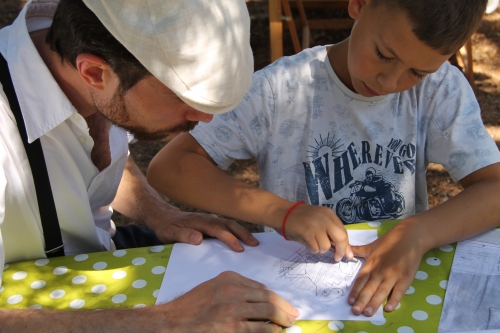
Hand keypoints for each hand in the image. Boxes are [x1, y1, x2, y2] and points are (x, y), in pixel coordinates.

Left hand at [148, 207, 258, 251]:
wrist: (164, 217)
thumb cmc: (167, 227)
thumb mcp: (169, 233)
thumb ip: (183, 236)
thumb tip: (199, 238)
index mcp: (199, 221)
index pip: (217, 230)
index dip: (229, 239)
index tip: (239, 248)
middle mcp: (208, 218)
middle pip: (229, 224)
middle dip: (242, 234)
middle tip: (255, 245)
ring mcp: (211, 219)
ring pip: (230, 224)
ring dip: (242, 232)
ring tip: (254, 243)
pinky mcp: (212, 223)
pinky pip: (227, 226)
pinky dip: (237, 232)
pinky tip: (244, 240)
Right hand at [155, 271, 299, 331]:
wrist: (172, 322)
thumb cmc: (191, 307)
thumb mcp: (212, 287)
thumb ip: (235, 287)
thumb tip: (262, 295)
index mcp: (229, 279)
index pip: (260, 288)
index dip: (275, 297)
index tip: (283, 304)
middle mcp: (233, 290)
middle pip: (268, 298)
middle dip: (284, 307)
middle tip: (293, 314)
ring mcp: (233, 309)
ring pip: (267, 312)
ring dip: (282, 319)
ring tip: (288, 323)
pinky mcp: (233, 328)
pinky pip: (260, 329)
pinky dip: (271, 330)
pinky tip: (275, 332)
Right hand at [280, 203, 351, 261]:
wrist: (281, 213)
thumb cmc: (301, 219)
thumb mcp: (319, 221)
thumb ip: (332, 233)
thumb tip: (347, 253)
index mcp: (329, 214)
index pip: (343, 232)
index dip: (346, 245)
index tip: (346, 255)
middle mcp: (324, 218)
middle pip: (340, 238)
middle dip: (340, 251)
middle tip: (336, 257)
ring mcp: (315, 225)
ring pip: (326, 246)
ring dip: (320, 249)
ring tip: (312, 242)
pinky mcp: (306, 233)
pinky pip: (315, 249)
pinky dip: (311, 249)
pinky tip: (306, 242)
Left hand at [348, 223, 425, 315]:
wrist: (411, 237)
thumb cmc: (390, 241)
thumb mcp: (371, 246)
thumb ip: (358, 251)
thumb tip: (345, 252)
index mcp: (372, 263)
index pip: (361, 280)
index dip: (355, 291)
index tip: (349, 301)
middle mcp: (381, 270)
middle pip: (369, 288)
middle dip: (362, 300)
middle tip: (356, 311)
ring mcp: (394, 275)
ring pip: (382, 291)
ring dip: (374, 303)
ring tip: (368, 313)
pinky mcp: (406, 278)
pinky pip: (399, 291)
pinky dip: (394, 300)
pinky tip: (388, 308)